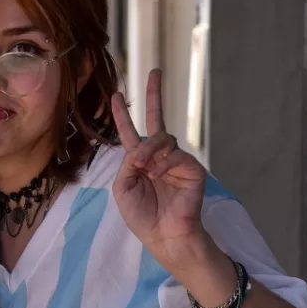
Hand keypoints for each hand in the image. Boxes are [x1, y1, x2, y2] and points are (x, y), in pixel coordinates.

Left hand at [110, 69, 208, 272]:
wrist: (164, 236)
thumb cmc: (143, 217)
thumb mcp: (123, 188)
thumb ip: (128, 163)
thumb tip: (142, 147)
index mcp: (140, 162)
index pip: (130, 133)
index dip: (122, 115)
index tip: (114, 96)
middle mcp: (158, 157)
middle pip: (156, 120)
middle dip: (153, 95)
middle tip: (154, 71)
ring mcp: (176, 161)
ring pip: (162, 138)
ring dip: (148, 149)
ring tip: (144, 166)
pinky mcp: (192, 168)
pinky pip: (175, 154)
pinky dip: (163, 162)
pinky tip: (158, 174)